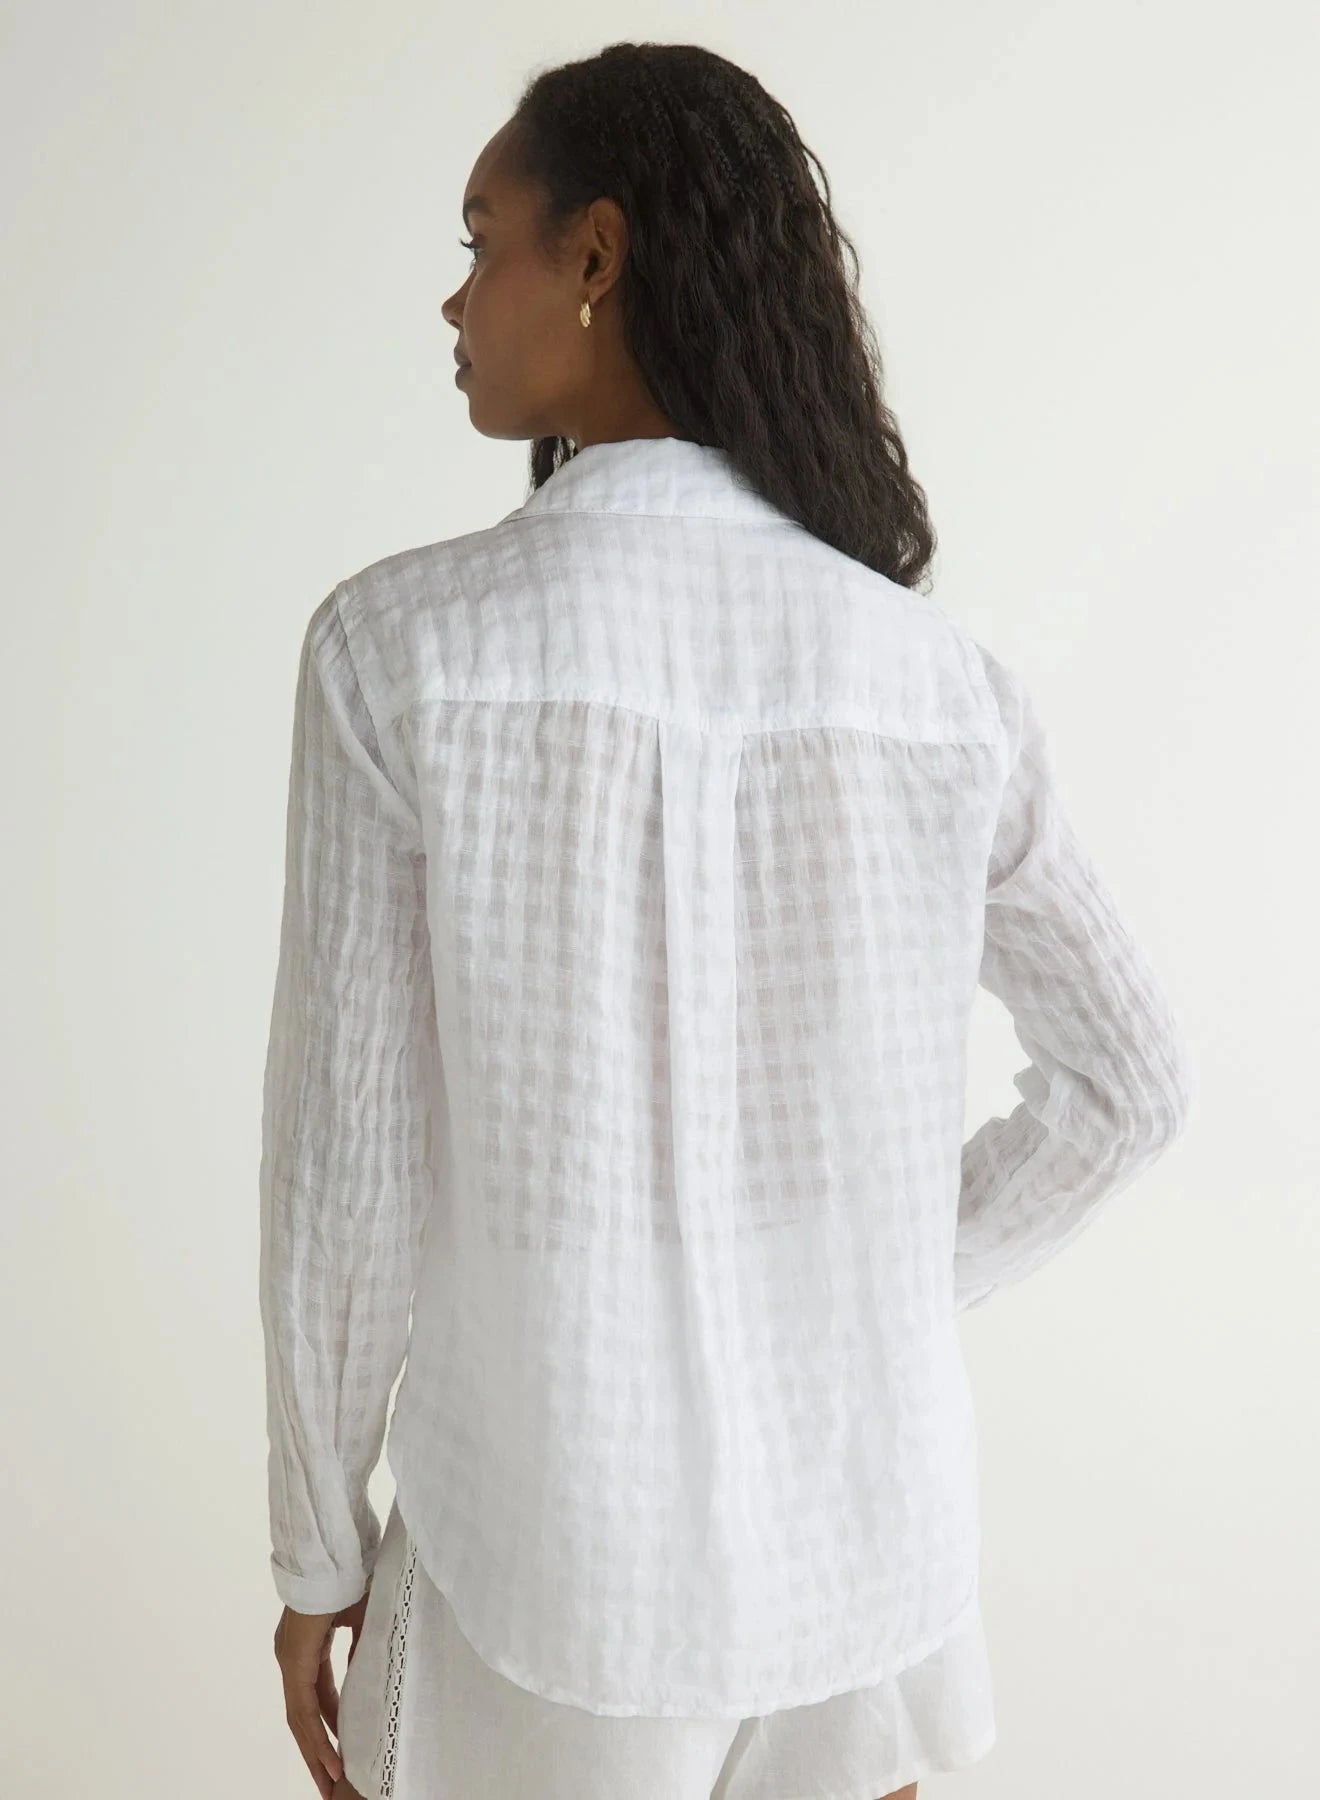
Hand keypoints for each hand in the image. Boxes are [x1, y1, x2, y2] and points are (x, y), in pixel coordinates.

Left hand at [273, 1589, 369, 1796]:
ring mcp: (289, 1659)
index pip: (315, 1698)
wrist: (333, 1552)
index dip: (327, 1727)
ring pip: (300, 1718)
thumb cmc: (351, 1576)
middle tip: (330, 1783)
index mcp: (306, 1647)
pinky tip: (329, 1759)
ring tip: (330, 1783)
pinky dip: (315, 1736)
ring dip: (315, 1753)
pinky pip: (302, 1708)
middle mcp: (292, 1658)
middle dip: (317, 1752)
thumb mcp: (362, 1619)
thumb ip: (361, 1650)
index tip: (342, 1752)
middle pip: (303, 1716)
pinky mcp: (293, 1660)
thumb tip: (366, 1678)